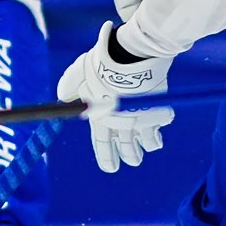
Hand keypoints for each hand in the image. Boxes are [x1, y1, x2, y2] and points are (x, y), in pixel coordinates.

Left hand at [56, 21, 175, 171]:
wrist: (130, 57)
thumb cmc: (101, 65)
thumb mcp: (78, 74)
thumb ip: (69, 86)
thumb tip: (62, 97)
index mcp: (102, 121)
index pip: (103, 147)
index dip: (107, 159)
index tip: (111, 168)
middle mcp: (123, 126)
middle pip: (129, 151)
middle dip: (131, 156)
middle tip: (134, 160)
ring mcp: (143, 120)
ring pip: (149, 143)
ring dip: (148, 145)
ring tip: (150, 145)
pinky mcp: (159, 110)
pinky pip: (162, 121)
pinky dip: (161, 121)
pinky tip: (160, 119)